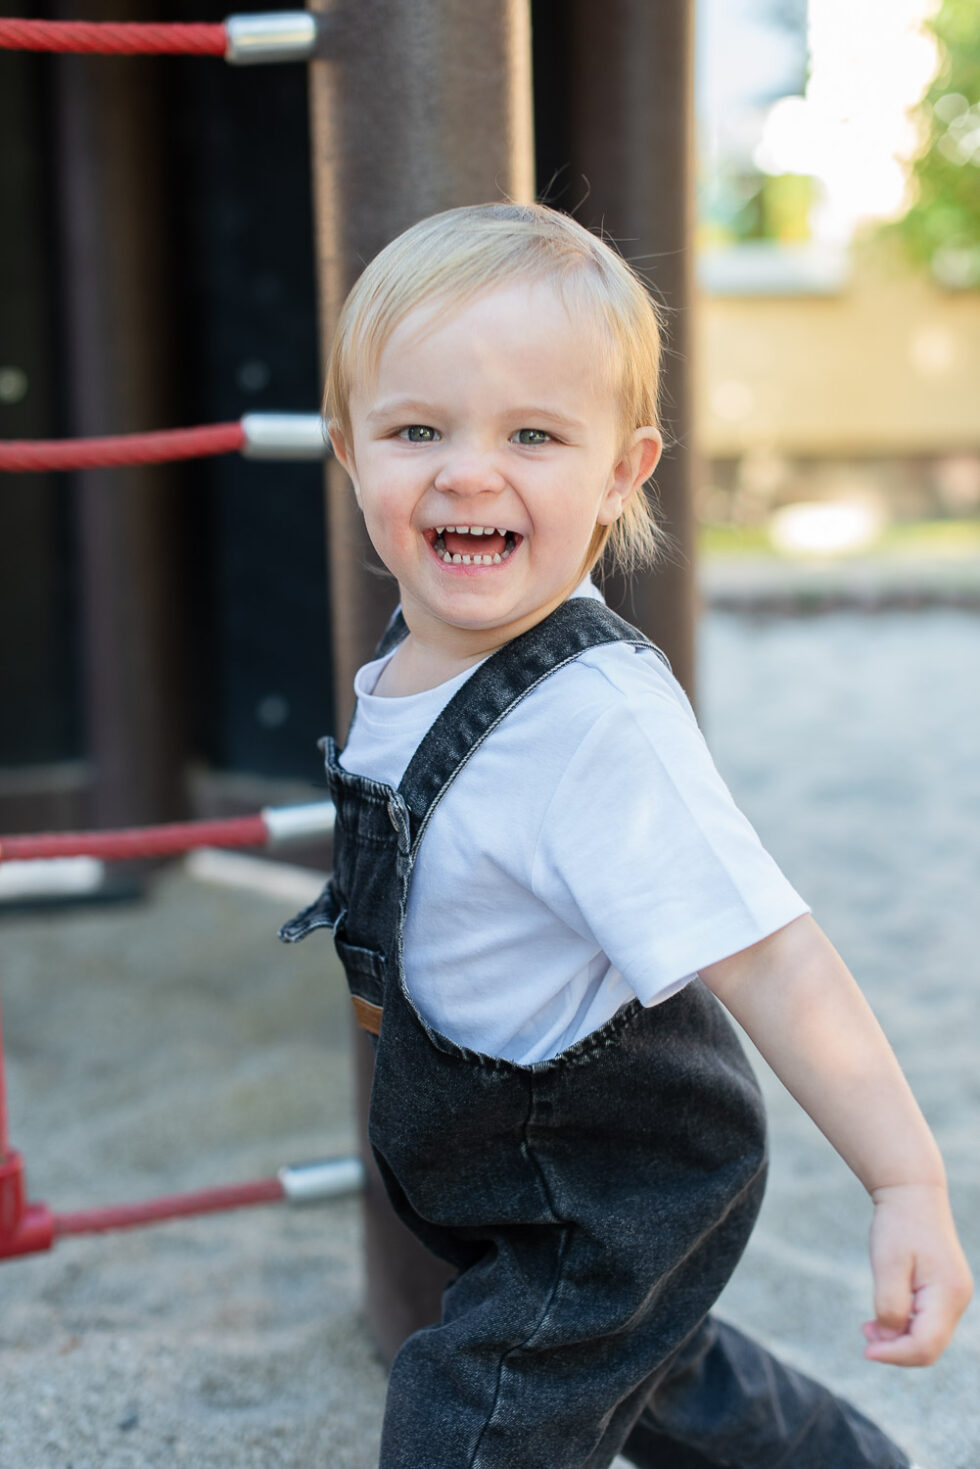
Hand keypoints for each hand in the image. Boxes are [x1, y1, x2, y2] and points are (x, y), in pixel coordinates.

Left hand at [862, 1182, 972, 1365]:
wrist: (913, 1194)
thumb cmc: (898, 1225)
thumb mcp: (887, 1264)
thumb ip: (889, 1304)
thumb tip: (889, 1338)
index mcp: (948, 1294)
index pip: (925, 1345)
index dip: (895, 1355)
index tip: (866, 1350)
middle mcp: (959, 1300)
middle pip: (929, 1347)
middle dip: (896, 1349)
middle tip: (865, 1335)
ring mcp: (955, 1297)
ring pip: (929, 1338)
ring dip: (899, 1338)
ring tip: (869, 1326)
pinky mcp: (946, 1293)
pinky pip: (928, 1323)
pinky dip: (905, 1326)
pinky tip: (883, 1317)